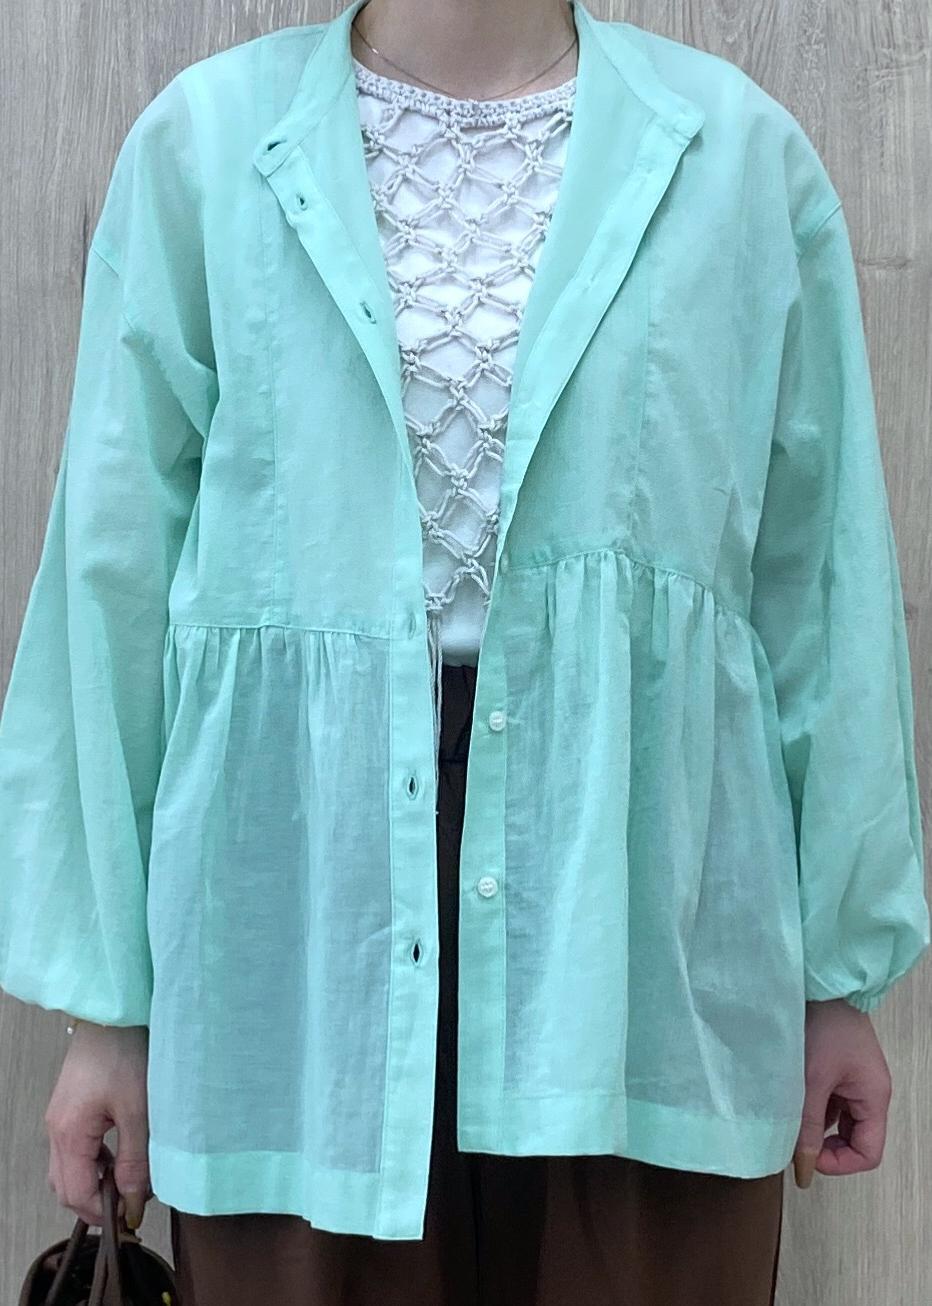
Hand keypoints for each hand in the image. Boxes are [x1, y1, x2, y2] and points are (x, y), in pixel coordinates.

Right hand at [45, 1021, 152, 1228]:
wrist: (115, 1012)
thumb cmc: (125, 1052)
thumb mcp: (139, 1111)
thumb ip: (135, 1160)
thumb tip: (133, 1200)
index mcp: (69, 1134)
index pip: (77, 1195)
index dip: (103, 1213)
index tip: (131, 1217)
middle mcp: (56, 1129)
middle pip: (67, 1187)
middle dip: (96, 1202)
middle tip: (131, 1201)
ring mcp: (60, 1118)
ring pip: (68, 1170)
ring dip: (95, 1181)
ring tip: (130, 1177)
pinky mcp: (70, 1107)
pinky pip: (74, 1149)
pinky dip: (94, 1162)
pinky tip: (121, 1154)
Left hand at [792, 998, 891, 1187]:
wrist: (821, 985)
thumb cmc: (823, 1026)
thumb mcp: (812, 1080)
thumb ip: (807, 1126)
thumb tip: (804, 1169)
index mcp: (874, 1098)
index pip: (868, 1153)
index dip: (839, 1163)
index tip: (808, 1157)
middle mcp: (869, 1092)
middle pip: (854, 1138)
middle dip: (826, 1145)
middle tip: (795, 1138)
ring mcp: (854, 1080)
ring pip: (838, 1120)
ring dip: (815, 1124)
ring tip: (790, 1113)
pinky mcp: (838, 1069)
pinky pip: (829, 1100)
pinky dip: (812, 1105)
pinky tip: (791, 1095)